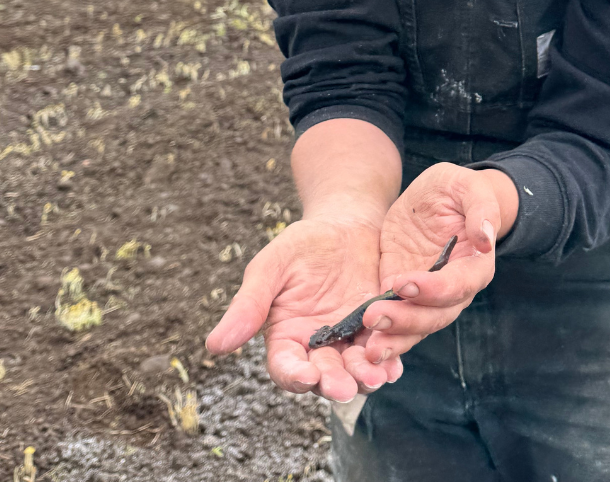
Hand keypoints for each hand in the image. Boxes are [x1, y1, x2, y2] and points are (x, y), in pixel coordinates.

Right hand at [205, 216, 402, 401]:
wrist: (346, 222)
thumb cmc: (302, 243)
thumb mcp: (271, 267)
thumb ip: (248, 305)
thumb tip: (213, 346)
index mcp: (286, 337)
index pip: (286, 367)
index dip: (294, 376)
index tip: (307, 377)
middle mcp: (318, 346)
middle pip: (324, 376)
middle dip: (335, 383)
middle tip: (345, 387)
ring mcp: (350, 339)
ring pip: (356, 370)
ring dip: (365, 377)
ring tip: (375, 376)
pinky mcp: (381, 328)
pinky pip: (385, 349)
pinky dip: (390, 359)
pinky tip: (396, 363)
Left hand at [360, 162, 511, 363]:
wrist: (434, 199)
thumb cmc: (455, 190)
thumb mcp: (466, 185)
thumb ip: (481, 207)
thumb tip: (485, 239)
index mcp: (475, 265)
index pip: (459, 286)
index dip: (434, 289)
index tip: (404, 282)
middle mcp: (454, 290)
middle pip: (435, 316)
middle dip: (405, 320)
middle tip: (373, 317)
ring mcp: (428, 297)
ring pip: (415, 328)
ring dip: (392, 338)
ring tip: (366, 347)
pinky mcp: (403, 296)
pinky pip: (396, 322)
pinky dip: (381, 335)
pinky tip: (361, 346)